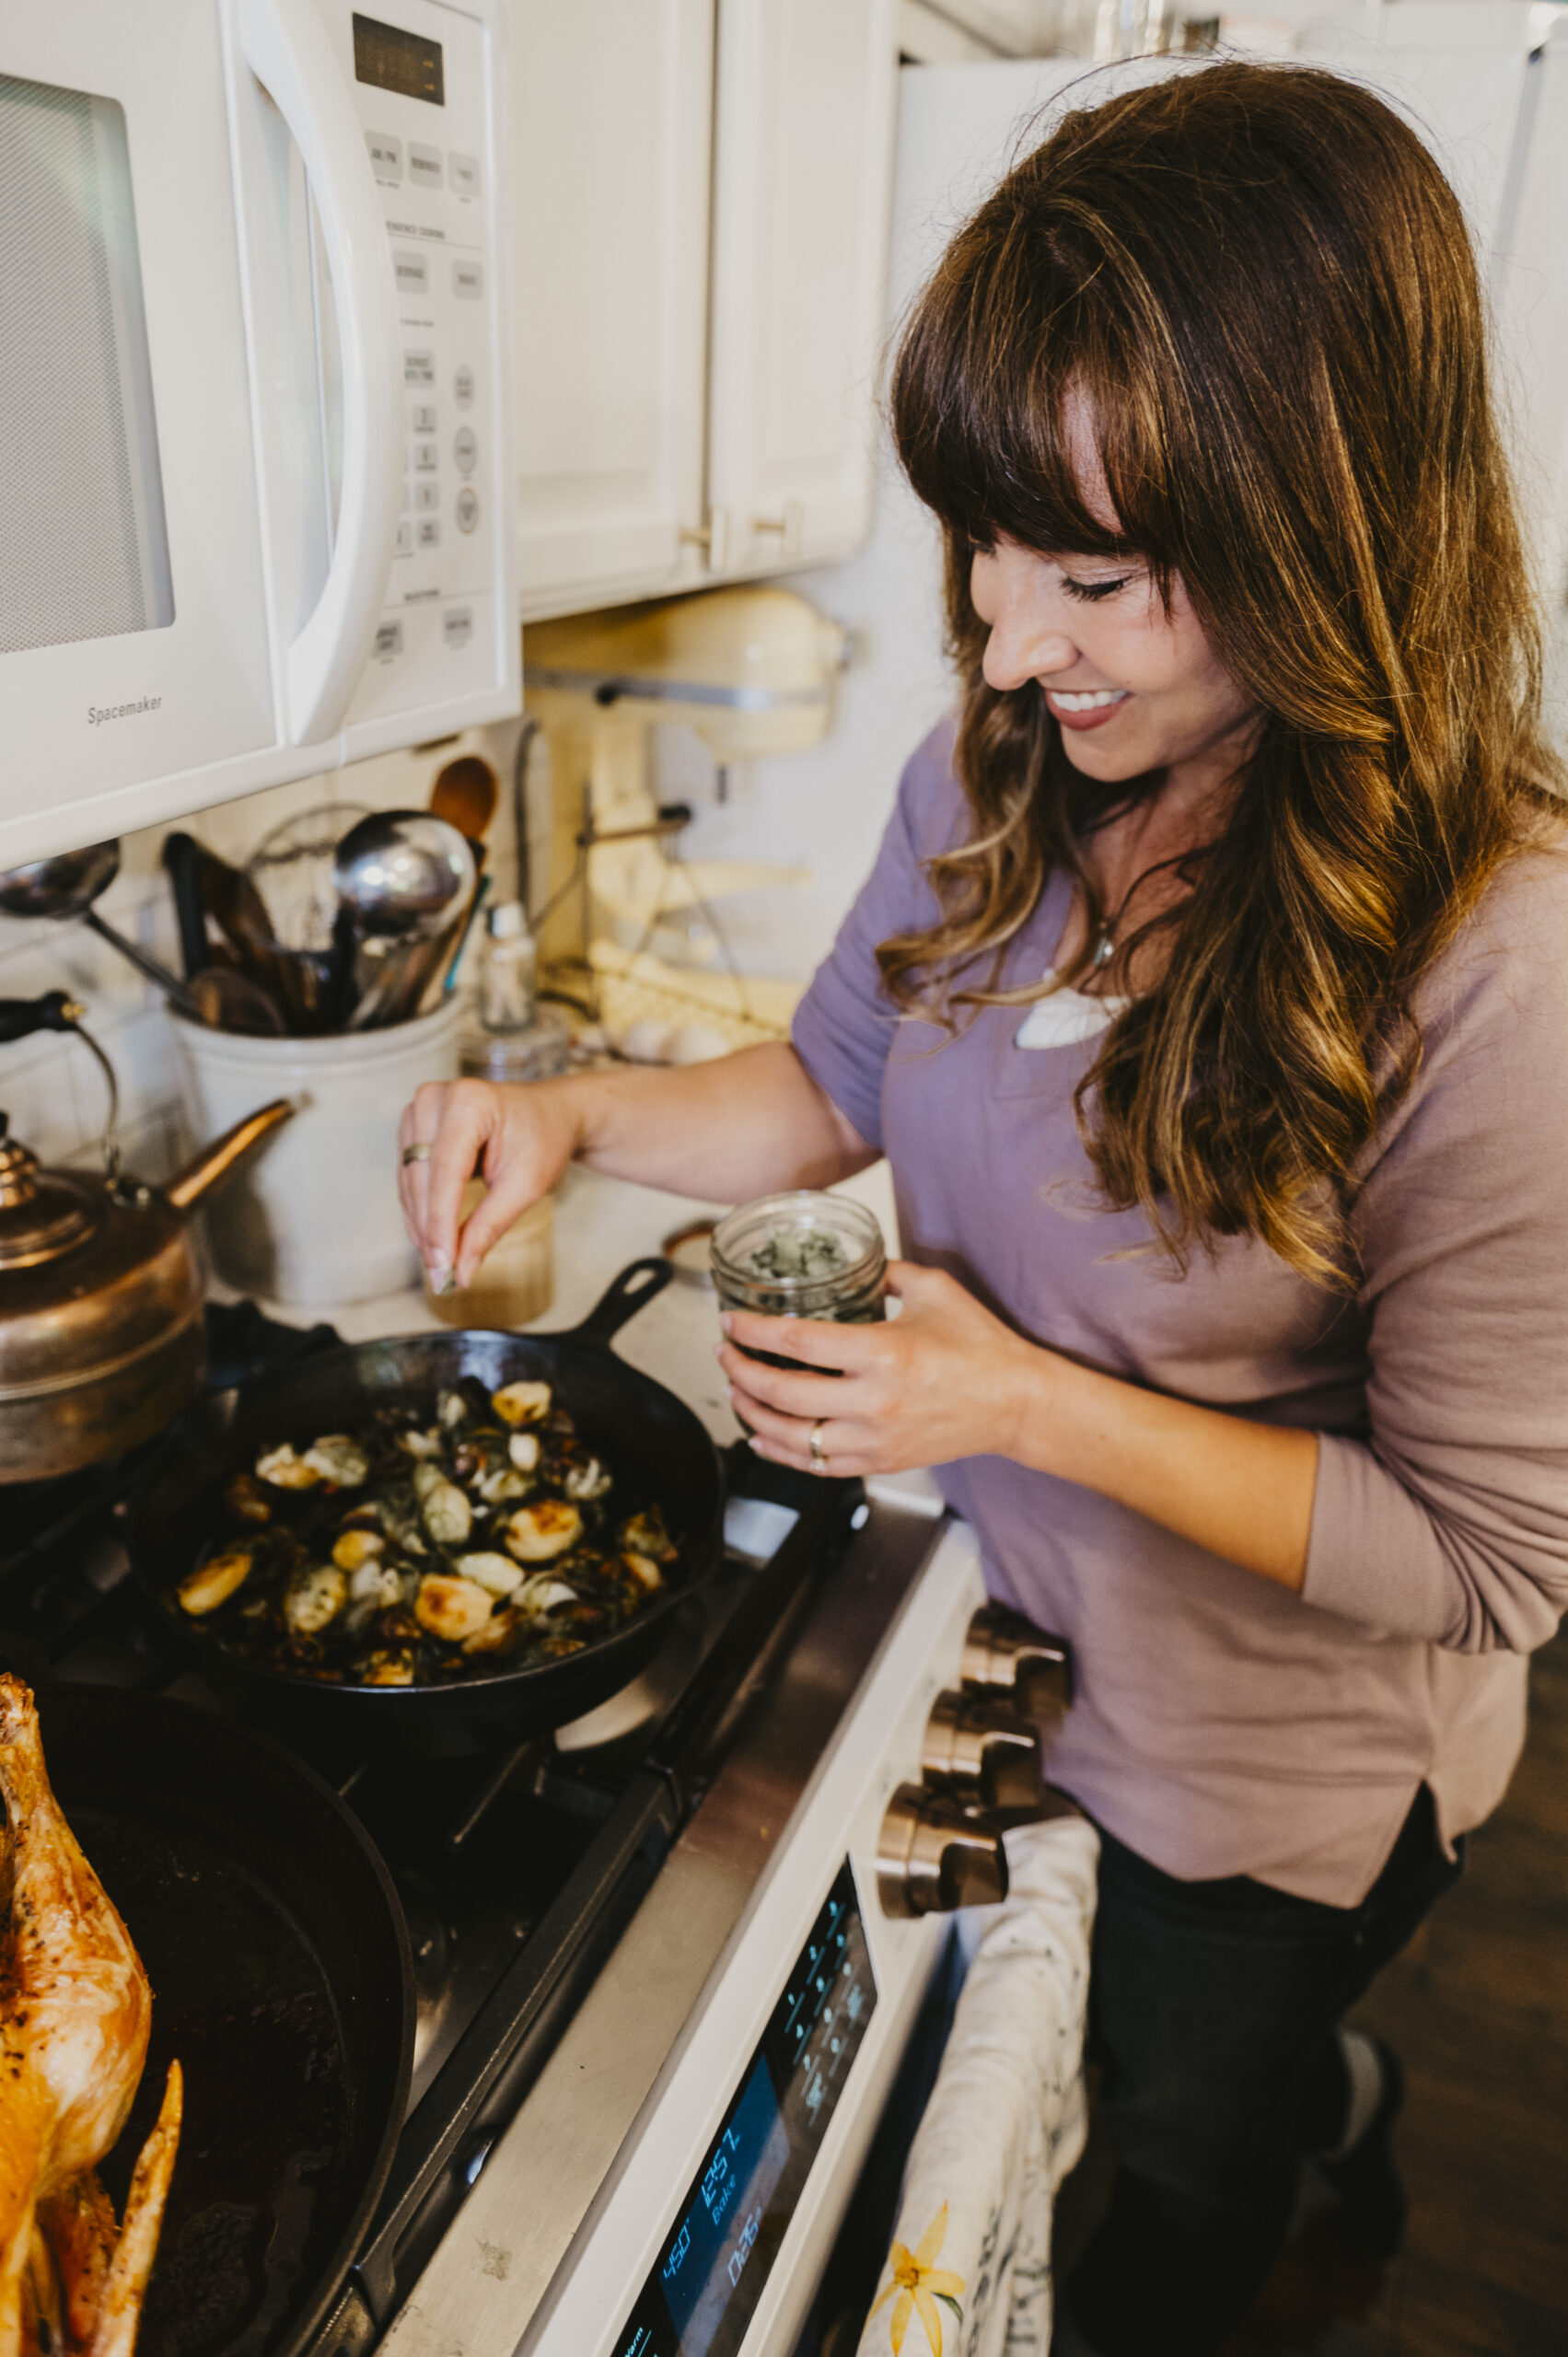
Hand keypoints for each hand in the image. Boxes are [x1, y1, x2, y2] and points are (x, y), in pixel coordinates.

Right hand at [397, 1077, 584, 1289]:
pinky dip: (421, 1209)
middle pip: (422, 1176)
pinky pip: (410, 1176)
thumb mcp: (527, 1185)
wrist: (550, 1113)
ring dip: (422, 1223)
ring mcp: (420, 1110)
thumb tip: (461, 1270)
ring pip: (410, 1180)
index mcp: (470, 1102)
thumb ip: (490, 1226)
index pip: (446, 1171)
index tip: (443, 1264)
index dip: (440, 1222)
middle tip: (442, 1274)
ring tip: (441, 1262)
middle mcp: (436, 1099)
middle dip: (430, 1229)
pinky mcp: (414, 1127)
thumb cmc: (544, 1139)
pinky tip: (433, 1238)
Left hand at [716, 1261, 1047, 1477]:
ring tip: (734, 1391)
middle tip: (725, 1353)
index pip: (798, 1344)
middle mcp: (874, 1402)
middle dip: (741, 1372)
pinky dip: (781, 1452)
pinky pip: (817, 1465)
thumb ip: (883, 1272)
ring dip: (752, 1414)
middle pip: (783, 1393)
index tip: (730, 1321)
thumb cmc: (981, 1345)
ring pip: (792, 1437)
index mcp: (884, 1353)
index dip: (754, 1332)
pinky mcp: (880, 1462)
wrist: (1016, 1403)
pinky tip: (762, 1435)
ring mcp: (875, 1439)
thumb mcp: (933, 1289)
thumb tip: (849, 1264)